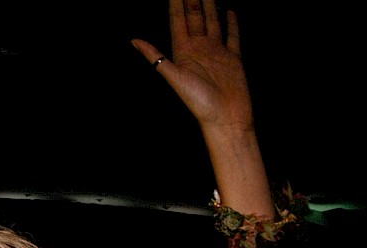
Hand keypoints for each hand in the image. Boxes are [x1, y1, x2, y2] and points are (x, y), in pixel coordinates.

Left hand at [131, 0, 252, 129]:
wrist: (225, 117)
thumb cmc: (198, 101)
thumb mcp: (173, 77)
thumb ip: (155, 57)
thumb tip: (133, 40)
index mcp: (183, 52)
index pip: (178, 21)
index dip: (176, 4)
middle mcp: (199, 49)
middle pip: (194, 18)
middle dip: (192, 0)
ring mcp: (216, 53)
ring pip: (212, 23)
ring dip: (210, 7)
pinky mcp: (233, 58)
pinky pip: (232, 36)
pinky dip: (231, 23)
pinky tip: (229, 11)